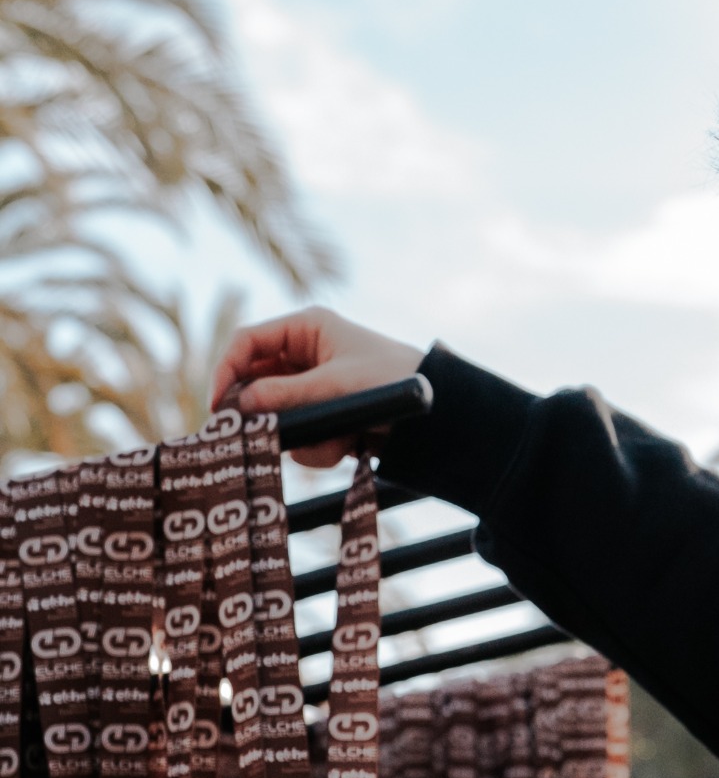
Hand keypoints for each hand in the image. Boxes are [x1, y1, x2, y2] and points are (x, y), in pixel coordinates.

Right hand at [212, 307, 427, 466]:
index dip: (227, 371)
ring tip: (336, 441)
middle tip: (253, 437)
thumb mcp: (337, 387)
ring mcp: (315, 389)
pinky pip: (304, 437)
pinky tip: (349, 447)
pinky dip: (321, 448)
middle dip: (264, 414)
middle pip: (256, 384)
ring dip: (302, 436)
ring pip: (278, 416)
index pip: (248, 342)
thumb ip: (286, 396)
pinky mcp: (328, 418)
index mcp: (307, 328)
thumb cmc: (393, 383)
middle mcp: (306, 354)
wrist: (441, 418)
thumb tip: (239, 408)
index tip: (219, 407)